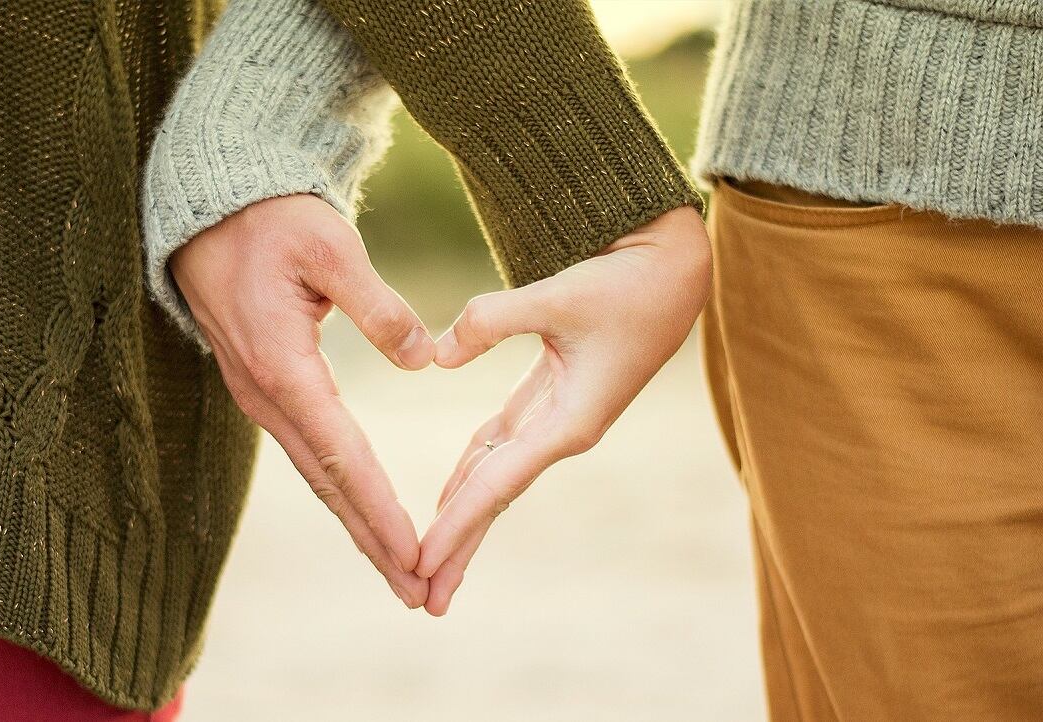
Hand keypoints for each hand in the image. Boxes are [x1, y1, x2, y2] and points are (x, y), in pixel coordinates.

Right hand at [169, 194, 435, 607]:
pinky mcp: (263, 387)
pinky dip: (339, 490)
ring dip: (357, 524)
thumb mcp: (329, 246)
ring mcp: (259, 395)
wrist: (208, 210)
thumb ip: (378, 305)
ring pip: (316, 475)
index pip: (342, 455)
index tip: (415, 554)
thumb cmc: (271, 220)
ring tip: (399, 568)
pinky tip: (362, 511)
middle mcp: (266, 394)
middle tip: (417, 591)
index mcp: (284, 366)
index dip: (380, 509)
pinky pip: (307, 451)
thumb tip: (424, 359)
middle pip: (328, 484)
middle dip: (373, 541)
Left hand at [418, 206, 711, 615]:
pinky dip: (471, 471)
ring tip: (429, 561)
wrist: (672, 271)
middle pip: (494, 498)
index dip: (456, 524)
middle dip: (458, 547)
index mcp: (569, 423)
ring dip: (462, 517)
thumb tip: (436, 356)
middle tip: (421, 597)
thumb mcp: (559, 295)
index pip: (497, 485)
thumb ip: (492, 321)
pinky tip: (448, 496)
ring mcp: (557, 419)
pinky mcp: (551, 398)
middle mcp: (562, 432)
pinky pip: (501, 446)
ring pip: (495, 477)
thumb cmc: (626, 284)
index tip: (420, 563)